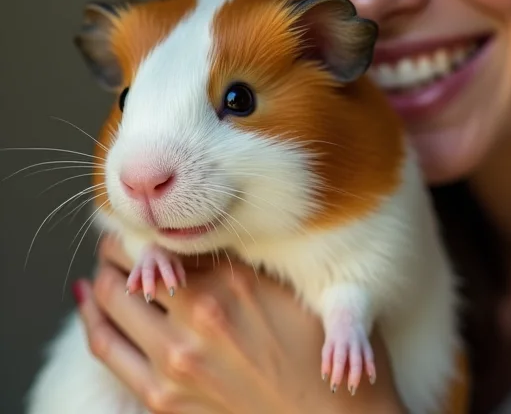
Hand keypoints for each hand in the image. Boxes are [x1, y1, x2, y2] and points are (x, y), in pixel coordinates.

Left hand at [72, 235, 403, 413]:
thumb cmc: (317, 355)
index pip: (169, 238)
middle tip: (120, 238)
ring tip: (106, 265)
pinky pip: (108, 346)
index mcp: (235, 281)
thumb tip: (201, 242)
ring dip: (103, 277)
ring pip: (111, 302)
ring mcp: (175, 360)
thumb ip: (243, 264)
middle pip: (134, 264)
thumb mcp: (289, 292)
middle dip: (121, 247)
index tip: (146, 220)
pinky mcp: (162, 397)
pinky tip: (87, 301)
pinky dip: (92, 318)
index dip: (152, 226)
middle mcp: (199, 314)